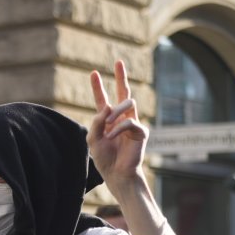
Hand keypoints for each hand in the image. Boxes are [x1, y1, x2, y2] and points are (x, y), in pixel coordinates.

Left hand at [88, 60, 147, 189]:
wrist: (116, 173)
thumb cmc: (104, 158)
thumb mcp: (93, 139)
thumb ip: (96, 122)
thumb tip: (107, 106)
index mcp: (107, 120)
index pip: (102, 99)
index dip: (98, 87)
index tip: (93, 73)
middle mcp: (121, 118)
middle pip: (124, 92)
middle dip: (121, 76)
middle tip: (119, 61)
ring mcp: (132, 123)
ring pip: (128, 102)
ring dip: (115, 112)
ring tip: (107, 126)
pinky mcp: (141, 131)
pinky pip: (129, 121)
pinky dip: (118, 128)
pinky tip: (112, 137)